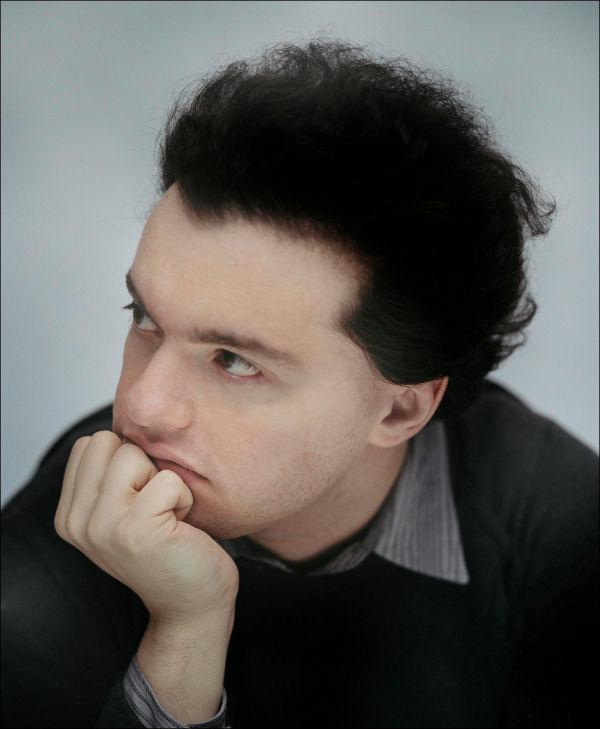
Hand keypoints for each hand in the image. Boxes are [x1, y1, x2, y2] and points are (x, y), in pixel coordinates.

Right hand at [54, 431, 238, 621]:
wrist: (192, 604)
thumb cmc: (169, 549)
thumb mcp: (124, 512)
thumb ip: (109, 477)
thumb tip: (123, 425)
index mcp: (69, 513)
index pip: (90, 444)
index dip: (126, 461)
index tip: (139, 499)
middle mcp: (77, 521)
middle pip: (108, 441)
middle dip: (141, 465)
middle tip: (154, 506)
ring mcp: (102, 526)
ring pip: (133, 455)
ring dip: (163, 481)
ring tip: (166, 515)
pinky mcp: (136, 530)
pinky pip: (167, 479)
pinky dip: (183, 497)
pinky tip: (181, 527)